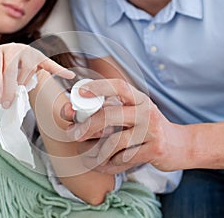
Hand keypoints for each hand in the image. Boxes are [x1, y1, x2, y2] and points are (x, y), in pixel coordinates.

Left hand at [0, 43, 75, 107]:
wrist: (18, 55)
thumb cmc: (3, 67)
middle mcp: (12, 47)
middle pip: (11, 68)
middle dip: (9, 88)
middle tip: (6, 104)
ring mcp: (28, 51)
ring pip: (27, 70)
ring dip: (23, 84)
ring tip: (20, 90)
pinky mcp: (41, 57)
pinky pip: (50, 64)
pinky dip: (59, 70)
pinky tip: (69, 76)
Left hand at [64, 79, 187, 173]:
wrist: (179, 146)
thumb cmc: (147, 129)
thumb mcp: (132, 114)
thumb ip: (106, 112)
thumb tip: (72, 114)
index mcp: (139, 99)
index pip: (118, 86)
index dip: (98, 87)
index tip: (79, 93)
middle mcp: (146, 111)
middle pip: (111, 115)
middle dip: (87, 126)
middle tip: (73, 134)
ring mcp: (152, 130)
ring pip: (115, 141)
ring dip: (97, 152)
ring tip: (89, 157)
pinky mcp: (155, 150)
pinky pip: (124, 158)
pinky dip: (111, 164)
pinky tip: (106, 164)